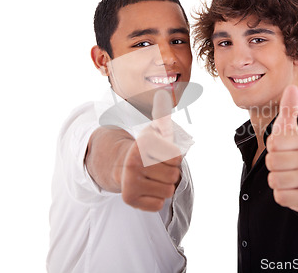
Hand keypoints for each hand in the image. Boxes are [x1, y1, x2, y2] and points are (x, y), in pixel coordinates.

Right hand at [118, 90, 182, 210]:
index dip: (173, 156)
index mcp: (143, 144)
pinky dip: (155, 199)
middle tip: (156, 167)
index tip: (160, 153)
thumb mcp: (155, 130)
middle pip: (173, 176)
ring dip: (164, 186)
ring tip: (152, 178)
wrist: (121, 166)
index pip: (176, 157)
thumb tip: (164, 94)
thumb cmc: (146, 149)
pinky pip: (158, 204)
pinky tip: (147, 189)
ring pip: (168, 191)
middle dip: (169, 172)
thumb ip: (163, 114)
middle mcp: (133, 163)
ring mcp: (130, 182)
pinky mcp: (129, 199)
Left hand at [266, 85, 297, 216]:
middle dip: (274, 165)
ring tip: (291, 177)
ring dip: (278, 180)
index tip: (285, 149)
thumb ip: (289, 110)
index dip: (274, 147)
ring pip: (274, 180)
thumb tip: (291, 87)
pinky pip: (280, 197)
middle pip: (272, 162)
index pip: (273, 143)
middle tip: (287, 165)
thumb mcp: (292, 131)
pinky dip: (283, 195)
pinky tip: (294, 190)